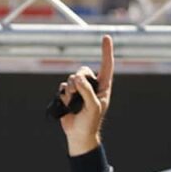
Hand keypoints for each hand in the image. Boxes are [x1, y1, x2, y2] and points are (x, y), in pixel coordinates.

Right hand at [58, 34, 113, 154]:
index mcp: (103, 87)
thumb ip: (87, 91)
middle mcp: (92, 85)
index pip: (106, 66)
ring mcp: (80, 89)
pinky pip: (63, 86)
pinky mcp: (69, 93)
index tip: (106, 37)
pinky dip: (64, 95)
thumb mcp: (93, 107)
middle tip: (79, 95)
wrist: (78, 134)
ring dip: (71, 90)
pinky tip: (68, 105)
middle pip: (83, 70)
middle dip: (79, 81)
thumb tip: (77, 78)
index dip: (106, 51)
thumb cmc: (90, 122)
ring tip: (74, 103)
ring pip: (72, 78)